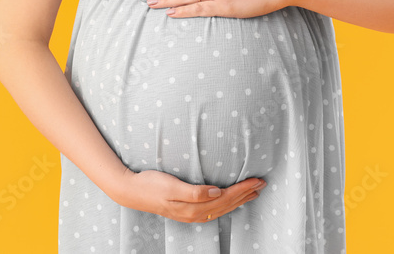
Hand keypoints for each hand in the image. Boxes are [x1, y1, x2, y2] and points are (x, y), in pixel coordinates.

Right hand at [112, 167, 265, 222]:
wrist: (131, 191)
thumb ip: (194, 192)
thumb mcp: (171, 186)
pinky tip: (230, 199)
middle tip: (262, 184)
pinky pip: (214, 209)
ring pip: (222, 208)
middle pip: (227, 204)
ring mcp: (191, 214)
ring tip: (253, 192)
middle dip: (245, 194)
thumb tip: (217, 192)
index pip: (225, 198)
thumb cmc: (150, 184)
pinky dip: (226, 203)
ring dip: (239, 200)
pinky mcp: (187, 210)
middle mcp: (195, 213)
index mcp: (193, 207)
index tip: (257, 180)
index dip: (242, 190)